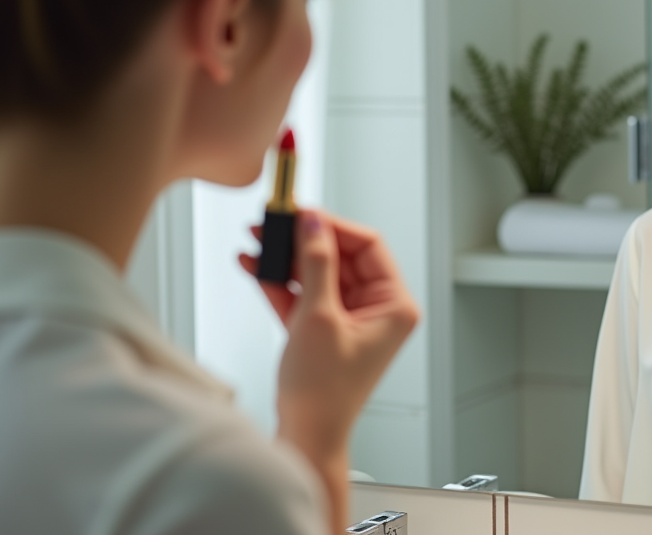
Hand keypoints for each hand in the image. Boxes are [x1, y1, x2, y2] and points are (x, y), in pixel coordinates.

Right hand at [239, 209, 419, 473]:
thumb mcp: (319, 317)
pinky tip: (256, 266)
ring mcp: (351, 319)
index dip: (333, 226)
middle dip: (303, 241)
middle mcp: (378, 310)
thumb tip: (313, 224)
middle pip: (341, 257)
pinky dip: (282, 283)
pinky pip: (306, 294)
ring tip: (258, 241)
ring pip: (320, 274)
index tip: (303, 214)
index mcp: (395, 306)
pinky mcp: (326, 329)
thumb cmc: (323, 394)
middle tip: (274, 224)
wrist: (305, 437)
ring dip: (287, 260)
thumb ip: (316, 264)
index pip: (368, 246)